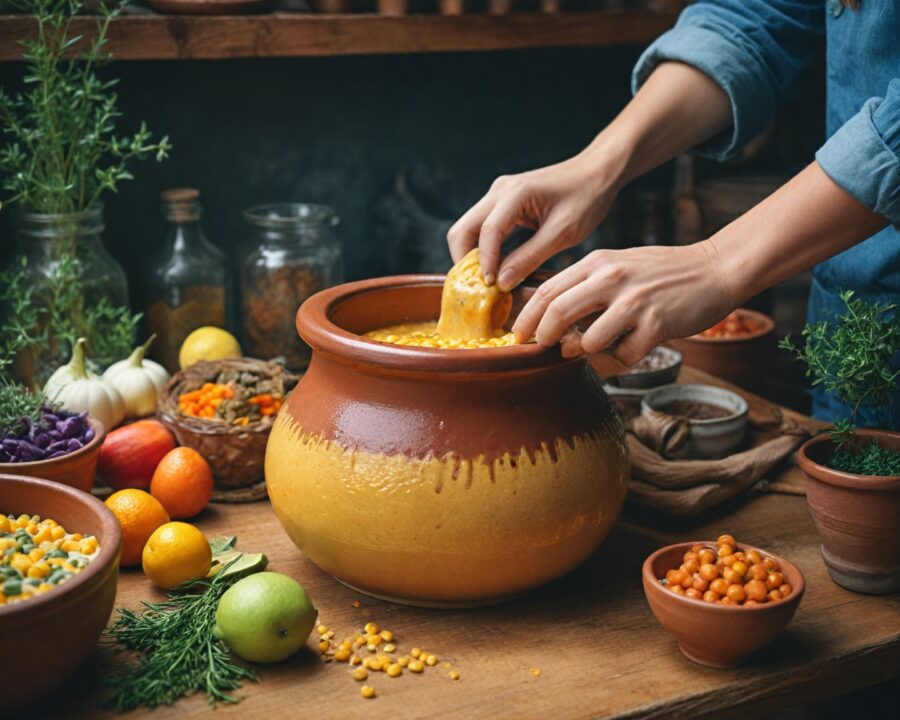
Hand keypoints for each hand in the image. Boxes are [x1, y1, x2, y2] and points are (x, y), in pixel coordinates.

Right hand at [446, 152, 621, 290]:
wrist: (597, 172)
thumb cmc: (587, 198)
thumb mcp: (563, 233)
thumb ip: (530, 257)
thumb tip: (501, 283)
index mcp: (516, 193)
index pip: (487, 232)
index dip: (485, 263)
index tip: (491, 288)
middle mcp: (499, 190)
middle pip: (462, 230)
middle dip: (465, 261)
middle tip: (480, 289)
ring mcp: (498, 194)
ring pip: (468, 229)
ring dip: (472, 256)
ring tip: (489, 282)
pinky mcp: (503, 201)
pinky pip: (482, 228)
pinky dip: (484, 249)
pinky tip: (498, 268)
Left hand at [512, 242, 736, 365]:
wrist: (714, 269)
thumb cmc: (661, 273)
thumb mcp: (617, 265)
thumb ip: (585, 284)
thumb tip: (544, 311)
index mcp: (598, 262)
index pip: (547, 290)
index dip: (526, 317)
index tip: (518, 335)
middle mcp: (612, 278)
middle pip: (557, 312)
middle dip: (543, 337)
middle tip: (542, 349)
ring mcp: (635, 302)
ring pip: (587, 340)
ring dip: (582, 352)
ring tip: (588, 350)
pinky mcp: (657, 324)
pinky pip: (622, 356)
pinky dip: (615, 362)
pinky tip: (622, 352)